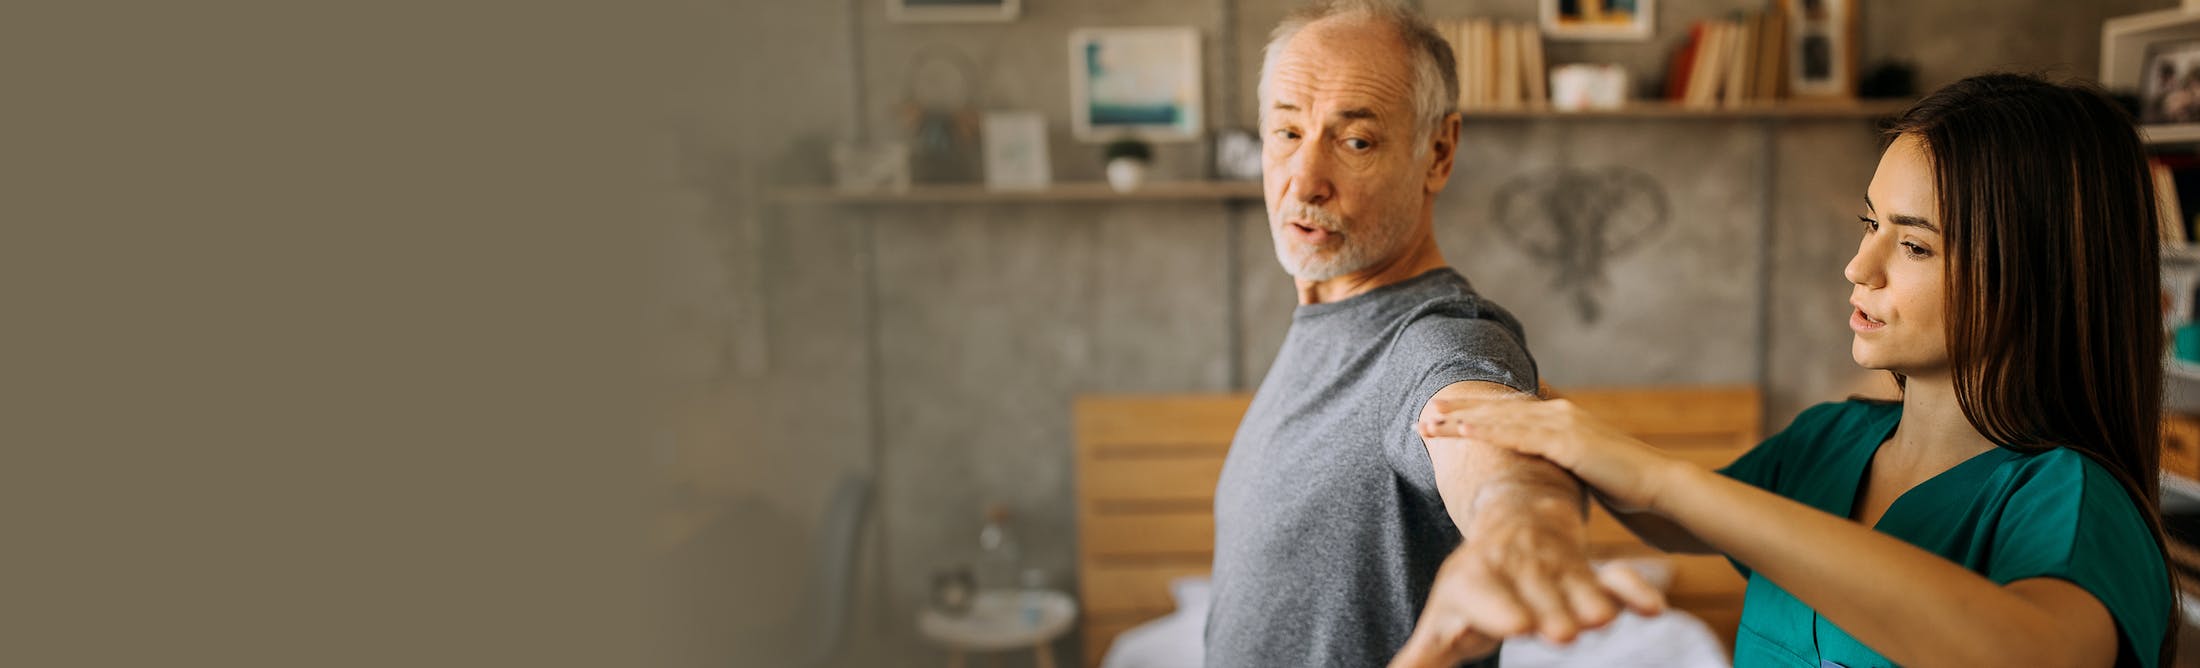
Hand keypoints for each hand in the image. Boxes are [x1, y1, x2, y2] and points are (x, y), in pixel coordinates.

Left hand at [1391, 541, 1663, 667]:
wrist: (1512, 524)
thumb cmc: (1470, 587)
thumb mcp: (1444, 620)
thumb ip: (1423, 657)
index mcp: (1473, 580)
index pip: (1484, 592)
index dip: (1499, 608)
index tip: (1518, 626)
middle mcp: (1516, 568)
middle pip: (1535, 588)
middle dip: (1550, 608)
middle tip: (1565, 631)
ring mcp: (1557, 566)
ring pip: (1577, 580)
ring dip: (1592, 598)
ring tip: (1605, 618)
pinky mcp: (1592, 570)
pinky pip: (1615, 576)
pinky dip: (1634, 588)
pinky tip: (1654, 608)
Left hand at [1419, 398, 1684, 512]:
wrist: (1656, 486)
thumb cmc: (1620, 481)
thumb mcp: (1578, 464)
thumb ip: (1553, 457)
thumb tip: (1531, 465)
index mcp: (1558, 417)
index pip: (1507, 411)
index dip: (1473, 411)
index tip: (1441, 414)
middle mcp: (1557, 412)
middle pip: (1497, 409)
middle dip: (1458, 411)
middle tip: (1423, 413)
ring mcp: (1562, 424)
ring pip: (1500, 418)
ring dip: (1462, 419)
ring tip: (1430, 420)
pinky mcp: (1567, 441)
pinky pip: (1519, 435)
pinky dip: (1488, 431)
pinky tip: (1462, 431)